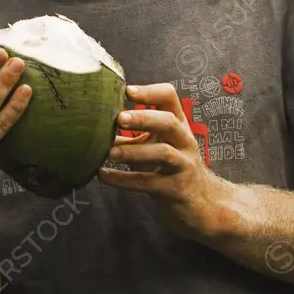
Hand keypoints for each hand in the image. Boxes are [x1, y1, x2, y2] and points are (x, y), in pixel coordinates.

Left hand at [97, 83, 227, 237]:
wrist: (201, 203)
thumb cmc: (169, 167)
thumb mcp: (154, 144)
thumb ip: (130, 132)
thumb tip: (92, 120)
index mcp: (177, 125)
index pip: (170, 98)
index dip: (150, 92)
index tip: (127, 91)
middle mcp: (184, 142)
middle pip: (170, 122)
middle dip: (145, 118)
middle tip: (119, 118)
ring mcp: (183, 166)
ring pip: (164, 154)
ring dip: (135, 151)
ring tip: (110, 153)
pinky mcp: (176, 190)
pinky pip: (150, 183)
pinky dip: (124, 179)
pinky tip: (103, 175)